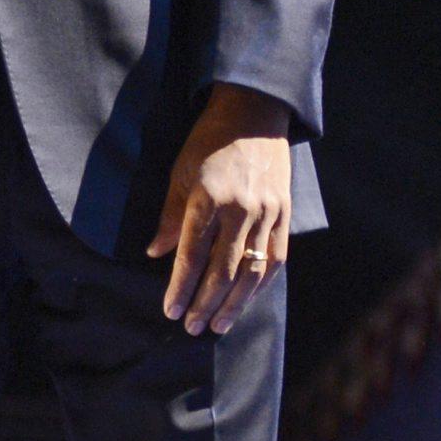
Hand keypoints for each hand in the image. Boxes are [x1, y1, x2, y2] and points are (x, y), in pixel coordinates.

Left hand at [154, 86, 294, 335]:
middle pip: (223, 272)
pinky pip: (276, 259)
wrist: (254, 113)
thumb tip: (156, 253)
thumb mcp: (181, 173)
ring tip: (219, 325)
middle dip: (205, 304)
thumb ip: (171, 216)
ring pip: (252, 272)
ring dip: (234, 304)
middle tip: (192, 327)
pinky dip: (261, 284)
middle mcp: (240, 210)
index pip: (192, 256)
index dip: (181, 288)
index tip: (171, 311)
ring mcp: (267, 213)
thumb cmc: (209, 142)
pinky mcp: (285, 214)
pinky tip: (247, 300)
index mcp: (208, 199)